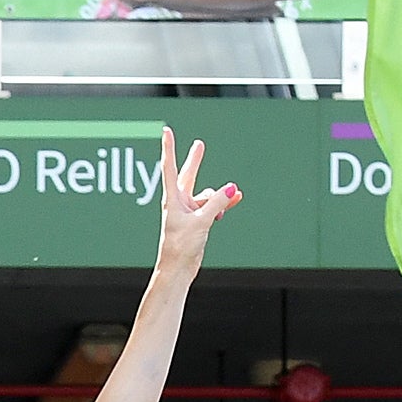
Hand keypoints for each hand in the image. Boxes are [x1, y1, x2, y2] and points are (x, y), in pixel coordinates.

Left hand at [150, 132, 235, 278]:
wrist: (177, 270)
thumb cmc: (180, 248)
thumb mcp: (201, 222)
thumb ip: (217, 203)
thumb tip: (232, 188)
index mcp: (172, 200)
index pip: (170, 167)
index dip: (169, 148)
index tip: (166, 131)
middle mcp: (179, 203)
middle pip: (189, 176)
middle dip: (196, 161)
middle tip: (200, 145)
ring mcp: (188, 212)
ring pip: (208, 196)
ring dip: (219, 197)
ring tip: (233, 198)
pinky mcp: (197, 222)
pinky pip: (213, 207)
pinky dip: (223, 204)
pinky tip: (235, 200)